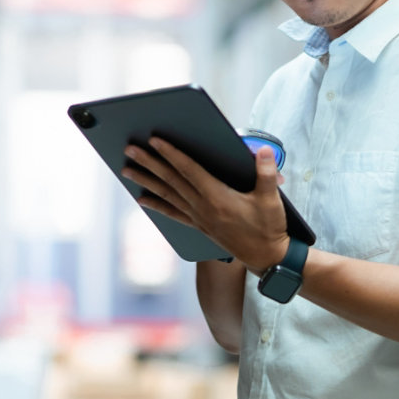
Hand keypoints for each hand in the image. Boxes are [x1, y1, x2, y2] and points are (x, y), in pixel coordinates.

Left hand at [121, 138, 289, 273]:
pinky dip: (156, 204)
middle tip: (130, 149)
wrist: (265, 257)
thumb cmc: (269, 227)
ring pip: (167, 195)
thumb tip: (264, 150)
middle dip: (149, 163)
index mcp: (217, 197)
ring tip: (127, 170)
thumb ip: (267, 173)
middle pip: (171, 180)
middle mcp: (202, 207)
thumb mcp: (271, 199)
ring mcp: (198, 217)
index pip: (188, 170)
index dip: (171, 153)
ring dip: (146, 181)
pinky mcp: (199, 226)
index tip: (154, 140)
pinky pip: (172, 213)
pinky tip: (142, 199)